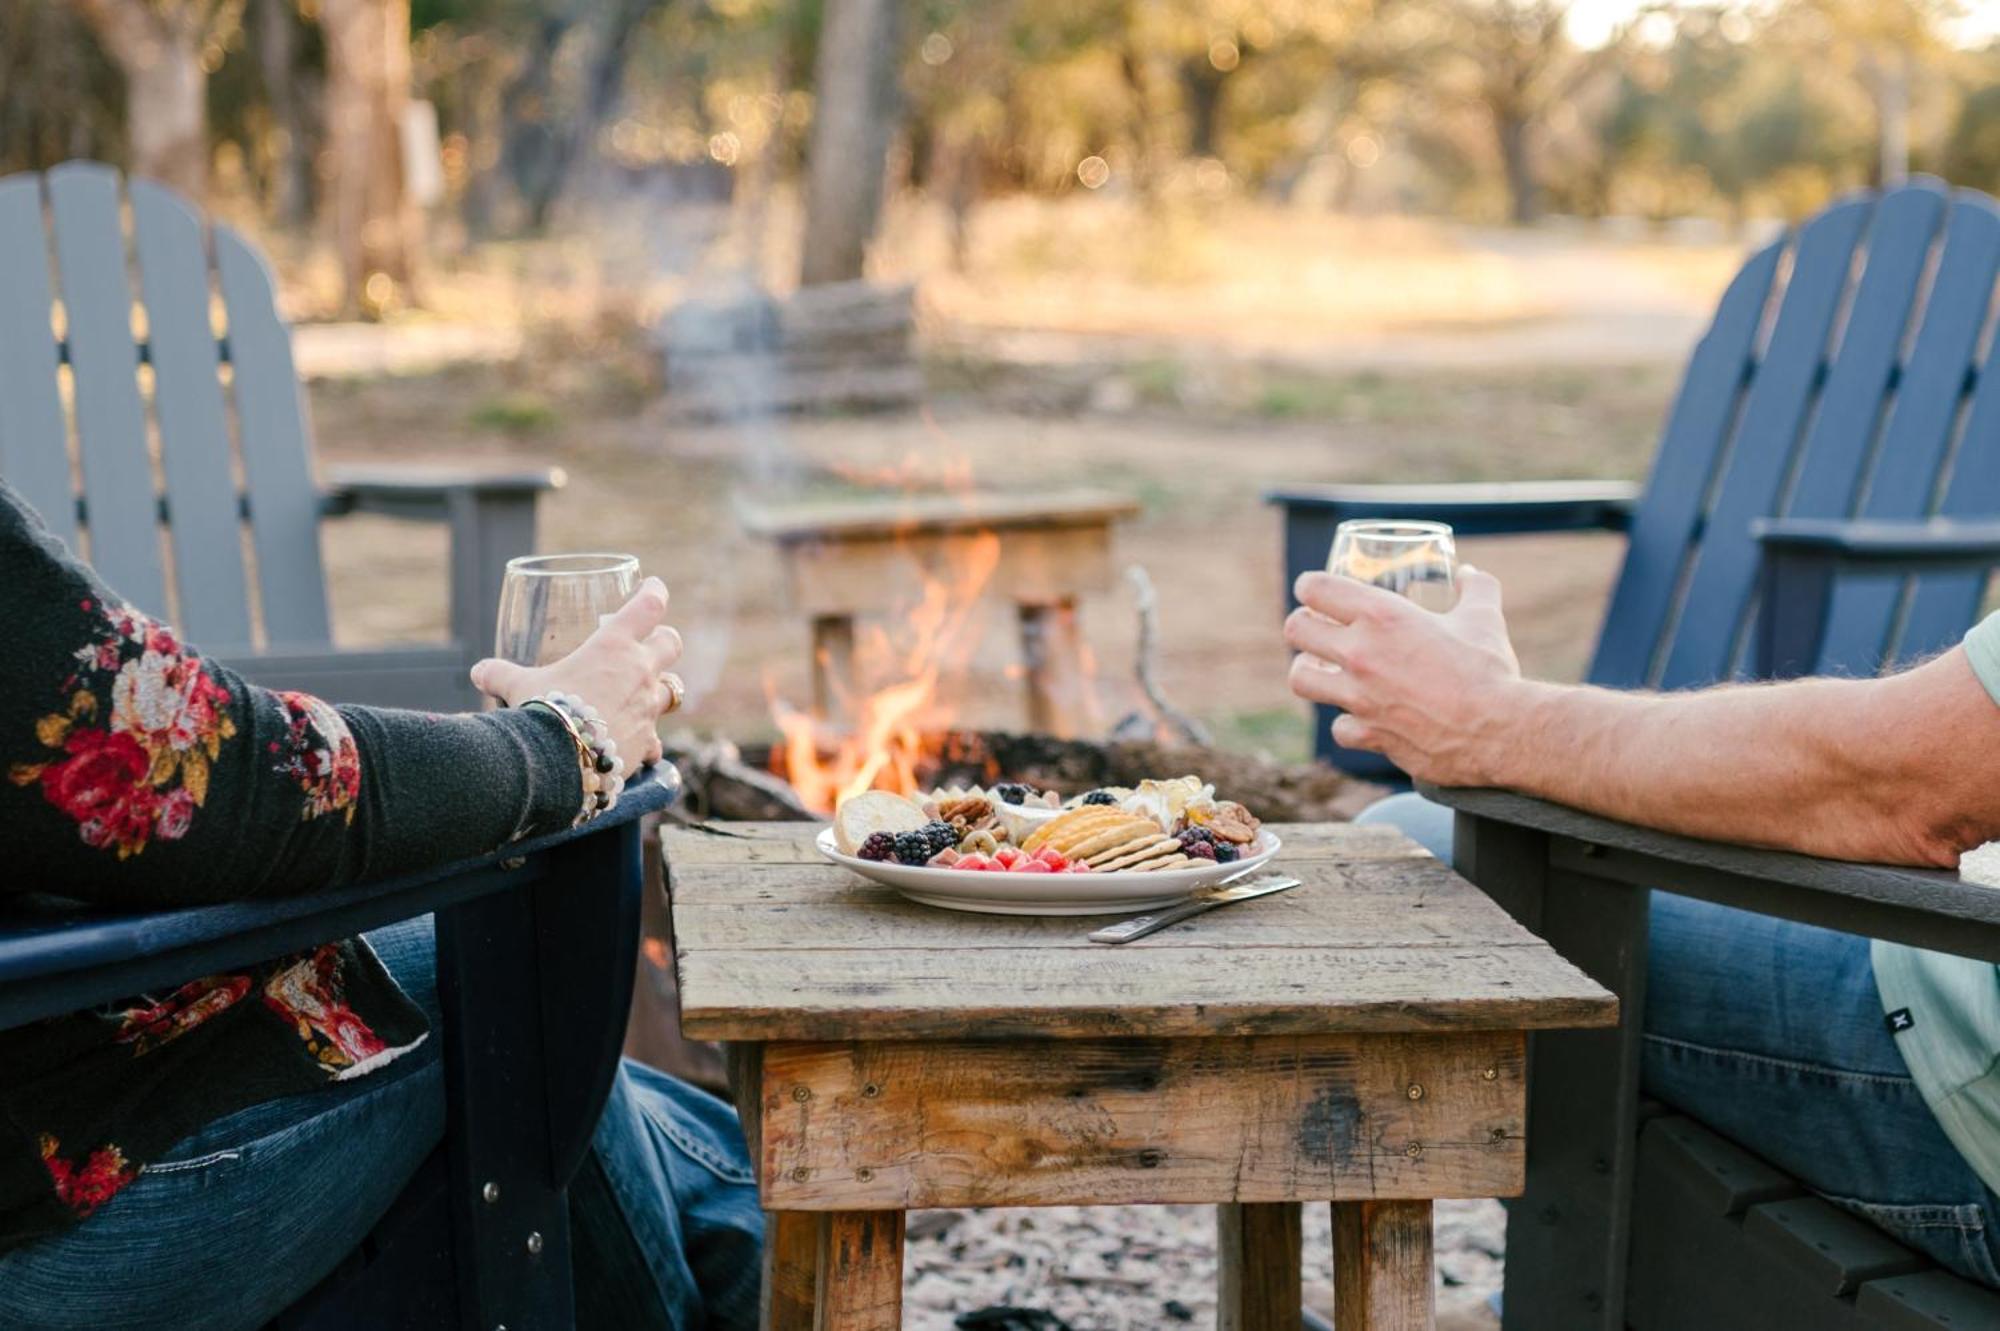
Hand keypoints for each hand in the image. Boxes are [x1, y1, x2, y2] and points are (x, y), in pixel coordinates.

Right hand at [469, 576, 682, 770]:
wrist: (557, 760)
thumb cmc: (541, 711)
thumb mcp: (518, 687)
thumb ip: (500, 674)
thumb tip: (480, 672)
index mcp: (613, 646)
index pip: (648, 606)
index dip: (654, 592)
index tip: (654, 587)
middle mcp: (640, 672)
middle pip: (672, 644)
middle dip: (664, 641)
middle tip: (653, 643)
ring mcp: (648, 708)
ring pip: (672, 692)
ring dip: (659, 693)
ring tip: (644, 699)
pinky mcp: (647, 742)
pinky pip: (656, 740)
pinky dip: (648, 742)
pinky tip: (636, 747)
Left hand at [1284, 566, 1526, 785]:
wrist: (1500, 731)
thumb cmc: (1490, 670)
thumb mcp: (1484, 617)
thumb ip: (1476, 587)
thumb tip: (1469, 573)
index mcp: (1382, 615)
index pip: (1315, 588)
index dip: (1309, 587)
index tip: (1313, 592)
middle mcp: (1360, 653)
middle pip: (1295, 629)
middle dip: (1303, 626)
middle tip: (1318, 629)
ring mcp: (1358, 697)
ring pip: (1300, 679)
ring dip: (1310, 672)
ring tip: (1324, 670)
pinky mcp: (1367, 734)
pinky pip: (1339, 727)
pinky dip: (1349, 723)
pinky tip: (1362, 716)